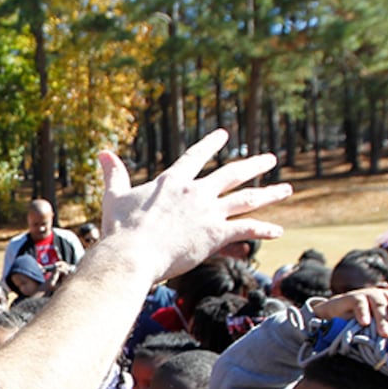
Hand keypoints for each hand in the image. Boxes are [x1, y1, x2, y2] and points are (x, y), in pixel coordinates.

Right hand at [97, 130, 288, 283]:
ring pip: (247, 199)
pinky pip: (246, 229)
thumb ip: (113, 174)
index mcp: (173, 181)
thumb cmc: (120, 228)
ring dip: (269, 193)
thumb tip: (101, 152)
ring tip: (286, 189)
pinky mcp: (216, 234)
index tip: (224, 135)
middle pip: (232, 174)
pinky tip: (278, 231)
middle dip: (253, 165)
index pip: (196, 156)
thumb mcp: (114, 196)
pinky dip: (263, 229)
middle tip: (269, 159)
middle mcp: (196, 191)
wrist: (132, 253)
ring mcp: (208, 212)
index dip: (210, 144)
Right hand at [311, 289, 387, 340]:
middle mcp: (384, 295)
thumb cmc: (360, 323)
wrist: (334, 315)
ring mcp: (370, 294)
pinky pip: (361, 304)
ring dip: (383, 320)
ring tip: (384, 334)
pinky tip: (364, 323)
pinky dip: (363, 313)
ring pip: (380, 305)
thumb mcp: (378, 326)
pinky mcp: (354, 296)